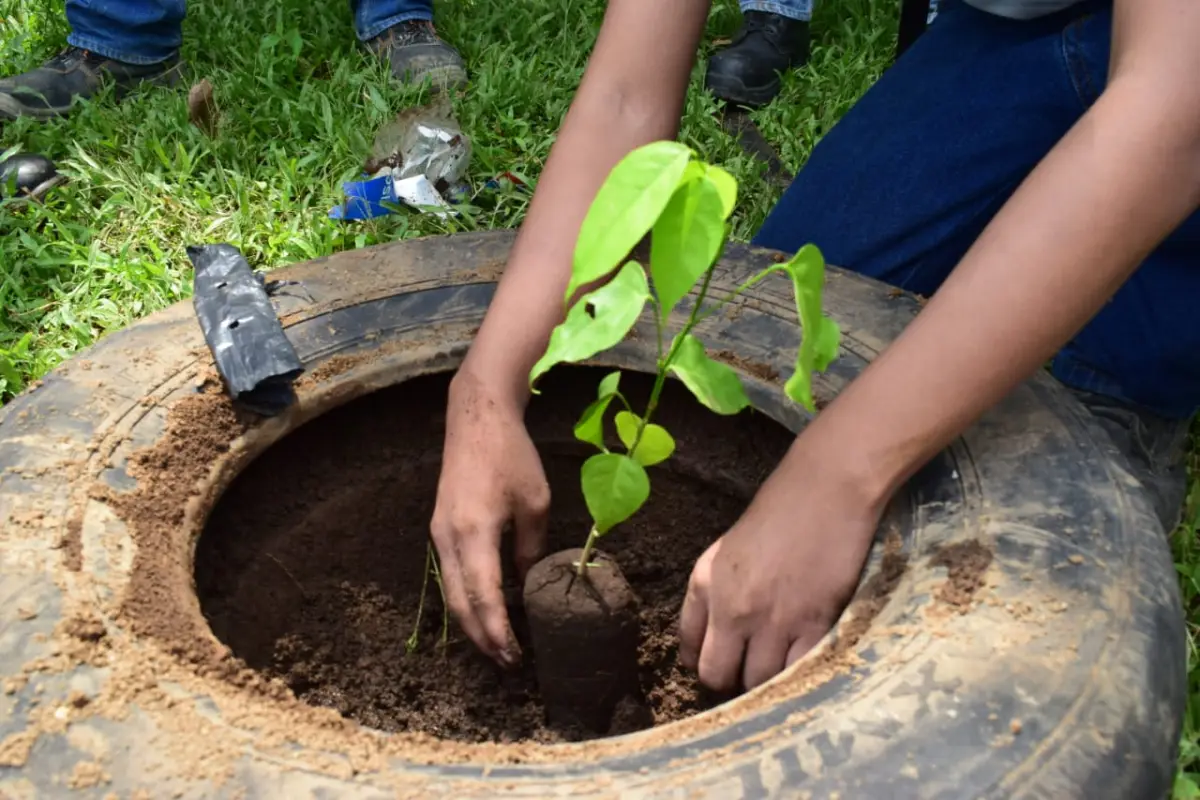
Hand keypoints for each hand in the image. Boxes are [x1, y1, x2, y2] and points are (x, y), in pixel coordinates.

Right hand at [430, 370, 549, 666]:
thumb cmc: (512, 456)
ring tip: (496, 644)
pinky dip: (466, 598)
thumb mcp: (535, 503)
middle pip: (459, 604)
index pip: (484, 597)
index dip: (498, 631)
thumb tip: (528, 584)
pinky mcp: (439, 528)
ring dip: (471, 621)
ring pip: (450, 592)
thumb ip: (530, 548)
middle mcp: (448, 538)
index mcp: (475, 532)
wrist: (475, 417)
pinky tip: (485, 608)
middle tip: (506, 662)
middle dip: (481, 637)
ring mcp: (439, 534)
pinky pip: (450, 574)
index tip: (514, 656)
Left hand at [678, 448, 883, 691]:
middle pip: (718, 676)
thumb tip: (714, 635)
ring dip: (767, 683)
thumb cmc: (780, 509)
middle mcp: (731, 608)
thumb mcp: (729, 548)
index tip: (718, 663)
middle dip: (731, 680)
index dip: (702, 662)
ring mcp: (772, 620)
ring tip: (779, 668)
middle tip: (749, 671)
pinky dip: (800, 677)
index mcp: (705, 583)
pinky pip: (799, 673)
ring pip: (759, 683)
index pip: (689, 647)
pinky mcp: (814, 624)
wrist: (827, 489)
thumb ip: (716, 591)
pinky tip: (805, 665)